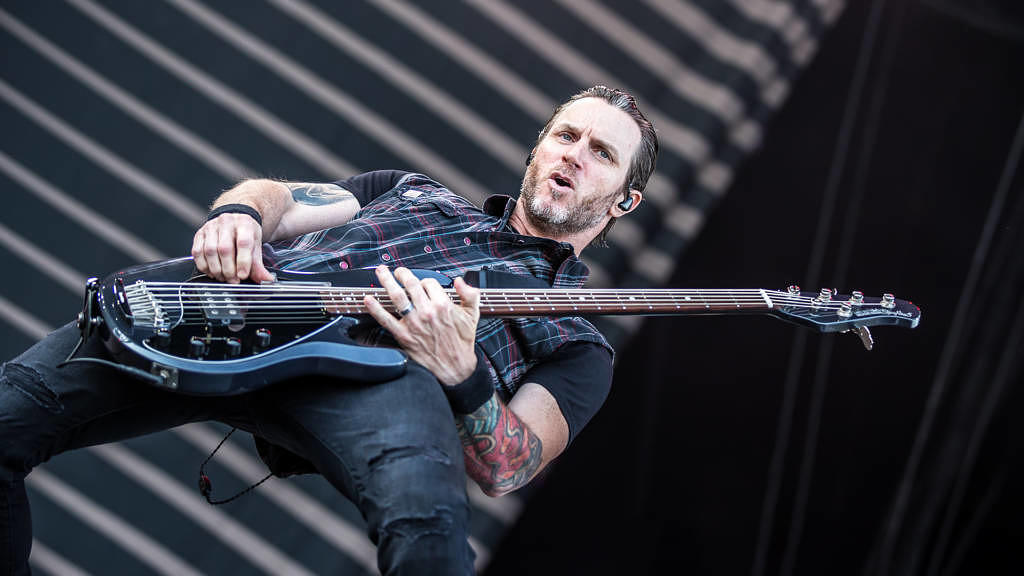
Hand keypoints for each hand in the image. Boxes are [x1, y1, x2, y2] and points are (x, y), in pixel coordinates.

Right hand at [191, 212, 274, 283]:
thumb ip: (258, 265)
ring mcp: (211, 227)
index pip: (243, 242)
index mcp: (244, 223)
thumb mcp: (255, 246)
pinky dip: (204, 266)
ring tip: (223, 277)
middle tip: (233, 280)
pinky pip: (197, 252)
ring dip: (216, 269)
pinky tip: (212, 272)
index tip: (242, 276)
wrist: (234, 220)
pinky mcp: (200, 234)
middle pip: (224, 248)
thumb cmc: (245, 233)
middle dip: (228, 269)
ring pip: (209, 251)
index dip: (243, 261)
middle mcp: (226, 222)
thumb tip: (266, 279)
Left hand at [364, 266, 480, 385]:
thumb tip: (460, 281)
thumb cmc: (462, 343)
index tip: (423, 284)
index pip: (429, 282)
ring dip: (386, 281)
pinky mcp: (404, 336)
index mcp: (443, 305)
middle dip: (402, 274)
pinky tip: (368, 299)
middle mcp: (427, 312)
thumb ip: (470, 295)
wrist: (455, 367)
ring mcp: (413, 323)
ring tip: (381, 272)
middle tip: (398, 271)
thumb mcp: (472, 316)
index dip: (425, 281)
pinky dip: (375, 308)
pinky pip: (386, 320)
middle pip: (410, 284)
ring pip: (396, 296)